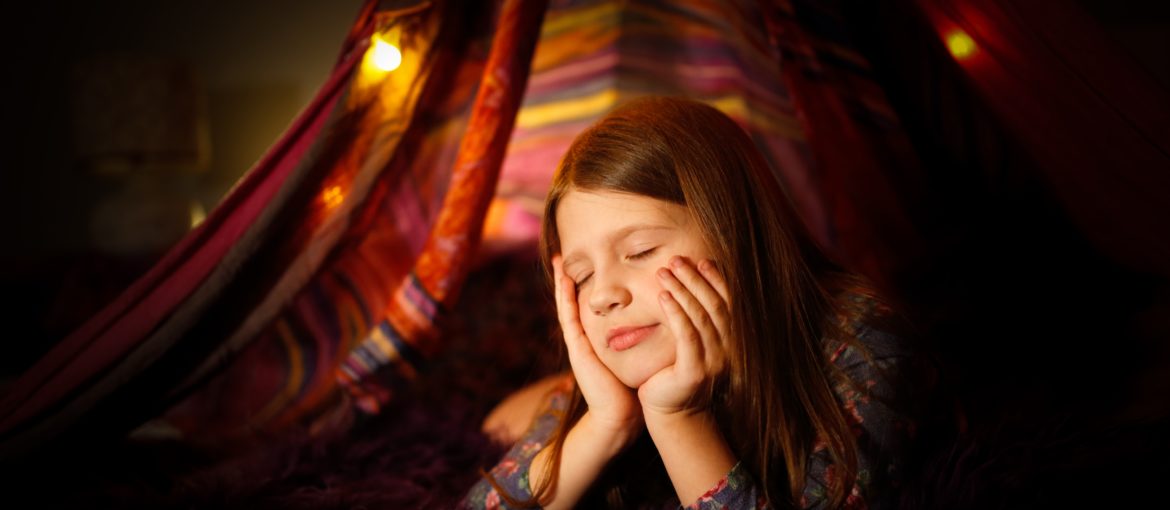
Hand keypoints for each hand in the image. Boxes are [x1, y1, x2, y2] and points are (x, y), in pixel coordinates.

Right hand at [552, 254, 642, 440]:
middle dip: (567, 280)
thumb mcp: (632, 360)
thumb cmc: (631, 389)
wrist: (620, 416)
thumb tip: (653, 326)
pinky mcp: (578, 349)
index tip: (584, 266)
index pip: (587, 307)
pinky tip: (565, 282)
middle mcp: (583, 339)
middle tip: (561, 257)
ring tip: (558, 262)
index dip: (584, 287)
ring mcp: (577, 344)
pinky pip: (569, 318)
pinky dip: (566, 299)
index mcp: (595, 341)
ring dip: (562, 284)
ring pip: (567, 306)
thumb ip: (635, 343)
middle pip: (572, 303)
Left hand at [638, 257, 731, 417]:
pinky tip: (662, 297)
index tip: (700, 260)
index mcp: (733, 340)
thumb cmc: (677, 371)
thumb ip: (699, 317)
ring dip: (682, 290)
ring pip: (700, 317)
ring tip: (664, 273)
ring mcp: (715, 361)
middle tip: (676, 260)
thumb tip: (694, 281)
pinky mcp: (695, 371)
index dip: (716, 279)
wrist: (671, 411)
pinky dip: (676, 313)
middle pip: (714, 305)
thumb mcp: (693, 341)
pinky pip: (686, 335)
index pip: (728, 302)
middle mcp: (730, 350)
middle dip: (695, 279)